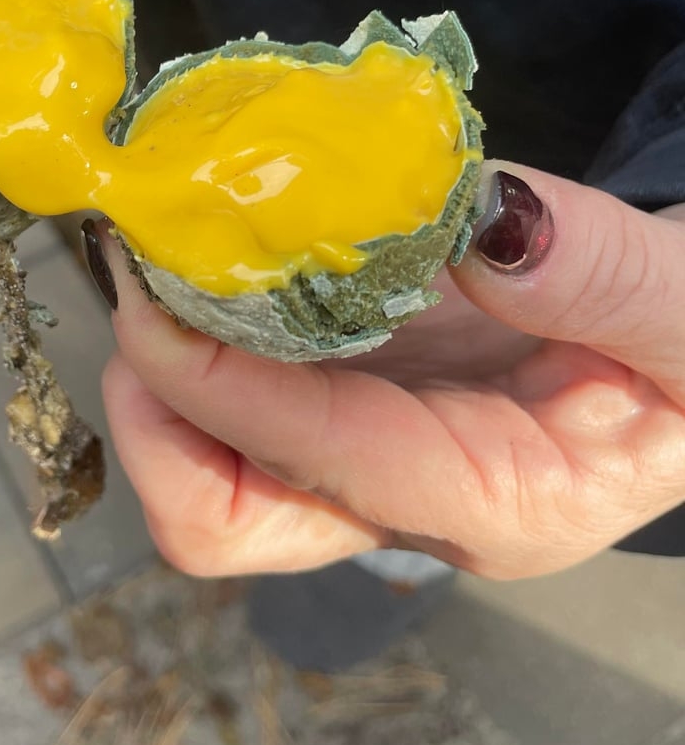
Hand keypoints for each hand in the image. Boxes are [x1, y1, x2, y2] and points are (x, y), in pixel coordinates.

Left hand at [100, 164, 684, 579]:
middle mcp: (407, 500)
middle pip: (226, 522)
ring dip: (159, 371)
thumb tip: (474, 221)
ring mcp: (364, 450)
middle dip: (154, 418)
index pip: (330, 464)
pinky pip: (237, 391)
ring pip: (208, 466)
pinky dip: (197, 327)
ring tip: (159, 254)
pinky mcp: (348, 394)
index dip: (225, 385)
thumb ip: (605, 276)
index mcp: (501, 504)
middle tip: (139, 290)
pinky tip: (208, 240)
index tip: (154, 288)